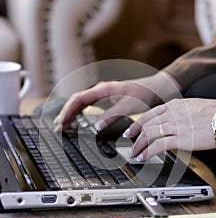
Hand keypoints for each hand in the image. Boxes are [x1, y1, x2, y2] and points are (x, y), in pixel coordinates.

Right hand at [53, 71, 180, 130]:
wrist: (155, 89)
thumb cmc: (143, 94)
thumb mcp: (128, 107)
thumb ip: (112, 116)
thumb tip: (97, 127)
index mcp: (103, 89)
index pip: (79, 99)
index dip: (68, 111)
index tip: (62, 122)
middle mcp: (100, 90)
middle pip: (76, 100)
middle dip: (66, 113)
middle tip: (58, 127)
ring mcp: (102, 94)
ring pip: (81, 102)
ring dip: (71, 113)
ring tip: (62, 125)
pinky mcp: (106, 99)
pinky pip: (88, 105)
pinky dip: (80, 112)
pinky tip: (76, 119)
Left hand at [123, 98, 215, 160]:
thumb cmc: (215, 113)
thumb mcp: (192, 106)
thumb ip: (179, 113)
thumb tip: (171, 121)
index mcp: (174, 105)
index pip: (149, 114)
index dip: (138, 123)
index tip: (132, 130)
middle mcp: (171, 113)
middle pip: (146, 125)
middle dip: (135, 136)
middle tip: (129, 144)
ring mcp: (175, 126)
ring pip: (148, 135)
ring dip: (139, 146)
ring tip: (134, 153)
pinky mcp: (180, 138)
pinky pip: (158, 146)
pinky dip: (147, 152)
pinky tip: (143, 157)